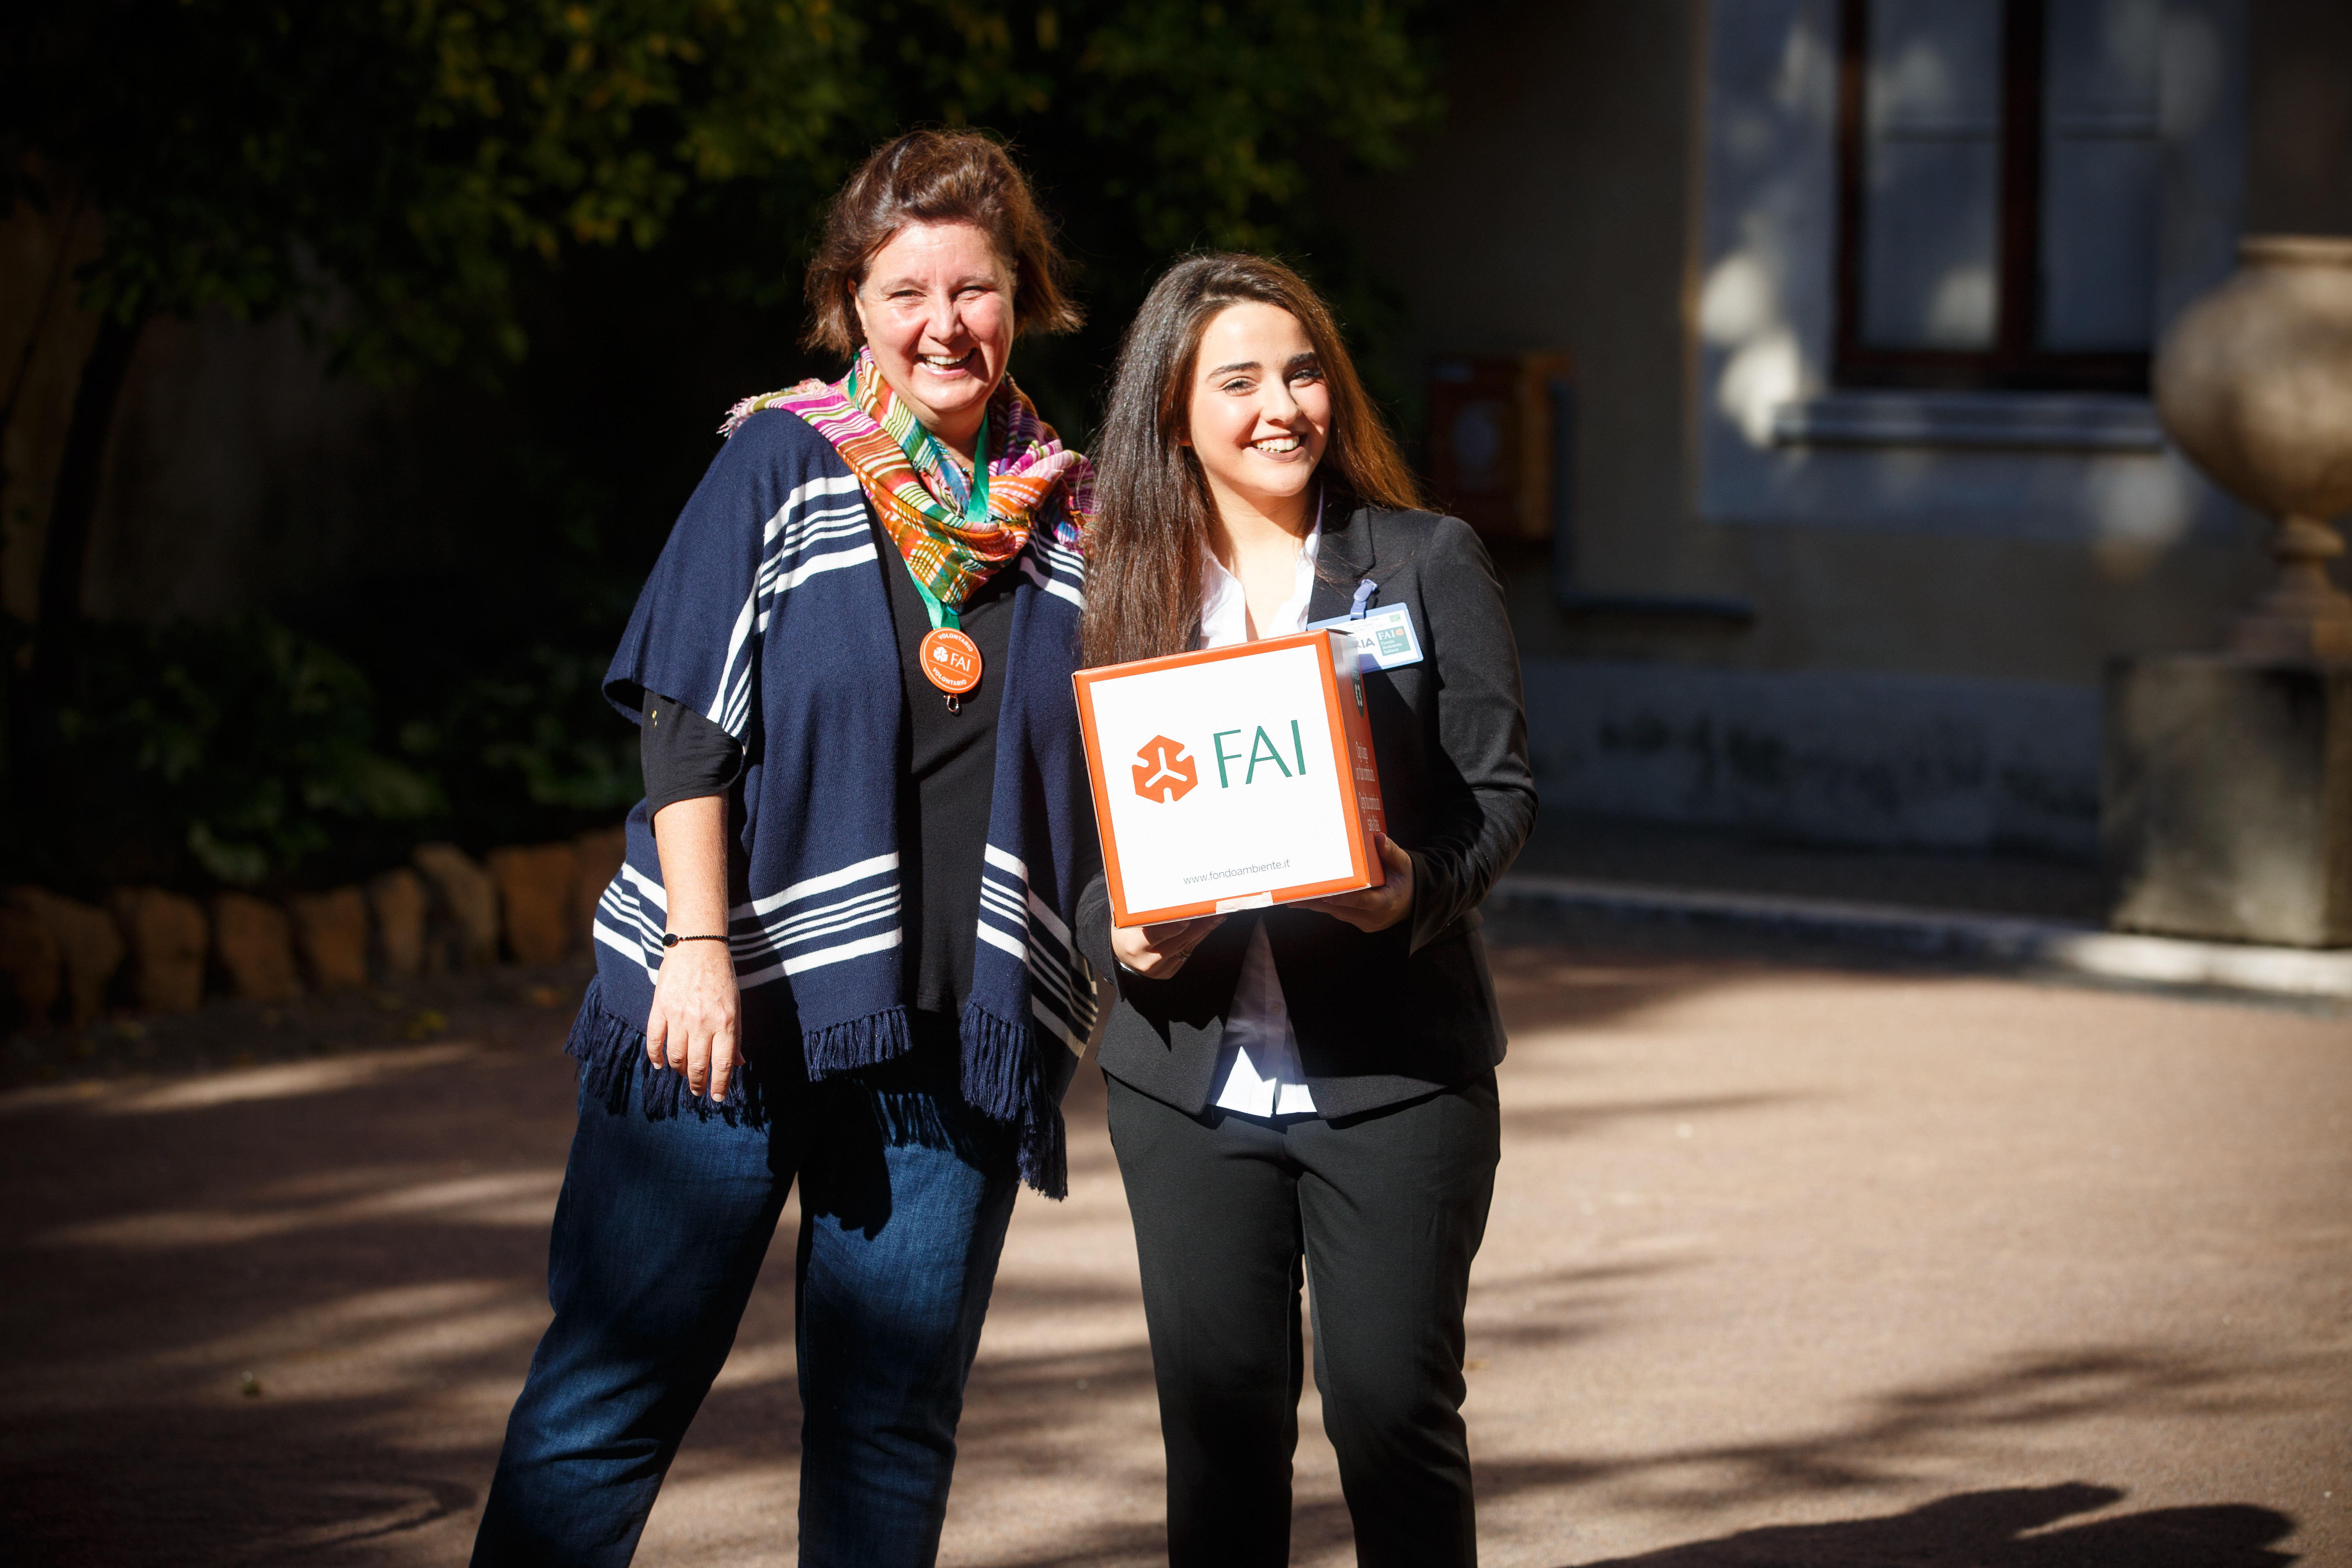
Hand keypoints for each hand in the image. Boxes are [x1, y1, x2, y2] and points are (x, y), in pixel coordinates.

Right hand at [645, 937, 740, 1098]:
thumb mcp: (736, 1006)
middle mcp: (702, 1022)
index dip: (719, 1085)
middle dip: (698, 1084)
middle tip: (698, 1091)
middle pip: (696, 1065)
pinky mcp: (660, 1008)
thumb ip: (736, 1036)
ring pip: (675, 1057)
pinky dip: (656, 1056)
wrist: (698, 947)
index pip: (722, 1064)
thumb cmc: (721, 977)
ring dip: (679, 1071)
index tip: (717, 1098)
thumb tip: (738, 1063)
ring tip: (683, 1075)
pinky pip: (654, 1040)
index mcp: (725, 1022)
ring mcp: (678, 1016)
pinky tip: (660, 1064)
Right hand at [1110, 914, 1224, 979]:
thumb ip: (1144, 909)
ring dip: (1203, 930)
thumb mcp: (1127, 918)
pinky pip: (1187, 952)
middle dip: (1199, 924)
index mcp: (1133, 945)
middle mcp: (1147, 960)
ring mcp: (1159, 969)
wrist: (1121, 953)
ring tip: (1216, 916)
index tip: (1189, 916)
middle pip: (1178, 940)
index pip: (1156, 934)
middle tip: (1213, 910)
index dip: (1173, 926)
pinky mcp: (1168, 972)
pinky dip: (1198, 938)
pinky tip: (1207, 926)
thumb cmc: (1126, 930)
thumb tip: (1168, 890)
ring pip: (1186, 947)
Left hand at [1299, 832, 1414, 932]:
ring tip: (1292, 897)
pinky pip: (1338, 914)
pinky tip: (1306, 898)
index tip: (1325, 894)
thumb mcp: (1404, 865)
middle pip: (1340, 908)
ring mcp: (1364, 923)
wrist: (1413, 903)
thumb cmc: (1406, 881)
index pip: (1360, 901)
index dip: (1342, 898)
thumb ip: (1391, 853)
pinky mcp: (1358, 923)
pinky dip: (1324, 905)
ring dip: (1316, 903)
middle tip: (1294, 896)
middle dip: (1317, 900)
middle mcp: (1372, 917)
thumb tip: (1378, 838)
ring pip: (1336, 913)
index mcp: (1385, 903)